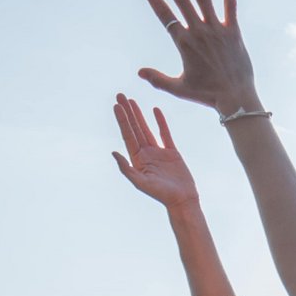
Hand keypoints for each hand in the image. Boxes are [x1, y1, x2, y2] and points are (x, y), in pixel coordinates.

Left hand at [110, 95, 198, 209]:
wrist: (182, 200)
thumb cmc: (162, 195)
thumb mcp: (141, 183)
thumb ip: (127, 168)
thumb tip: (113, 152)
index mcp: (137, 160)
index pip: (127, 135)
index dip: (122, 120)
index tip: (116, 106)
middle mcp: (146, 154)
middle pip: (134, 128)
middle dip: (127, 112)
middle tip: (120, 95)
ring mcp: (158, 152)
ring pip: (146, 128)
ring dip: (139, 115)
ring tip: (132, 100)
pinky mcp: (171, 152)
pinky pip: (165, 133)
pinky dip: (160, 122)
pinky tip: (155, 110)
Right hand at [138, 0, 260, 115]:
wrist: (236, 99)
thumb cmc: (207, 95)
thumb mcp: (179, 89)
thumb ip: (158, 79)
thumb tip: (139, 72)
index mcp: (184, 44)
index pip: (165, 15)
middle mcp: (199, 33)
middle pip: (182, 1)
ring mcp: (217, 30)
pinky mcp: (233, 32)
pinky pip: (230, 7)